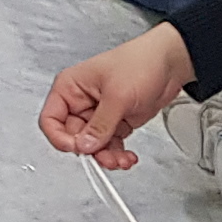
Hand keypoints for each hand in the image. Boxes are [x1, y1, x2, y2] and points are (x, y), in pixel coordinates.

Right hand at [38, 21, 192, 164]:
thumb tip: (84, 145)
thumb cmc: (141, 62)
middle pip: (73, 137)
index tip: (78, 149)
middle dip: (90, 151)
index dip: (60, 138)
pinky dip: (117, 153)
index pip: (51, 119)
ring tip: (121, 159)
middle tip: (106, 157)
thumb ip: (100, 124)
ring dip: (106, 156)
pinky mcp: (115, 122)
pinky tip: (127, 156)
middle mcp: (81, 101)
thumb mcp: (117, 95)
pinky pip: (109, 145)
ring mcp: (99, 113)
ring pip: (92, 145)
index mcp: (71, 87)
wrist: (170, 63)